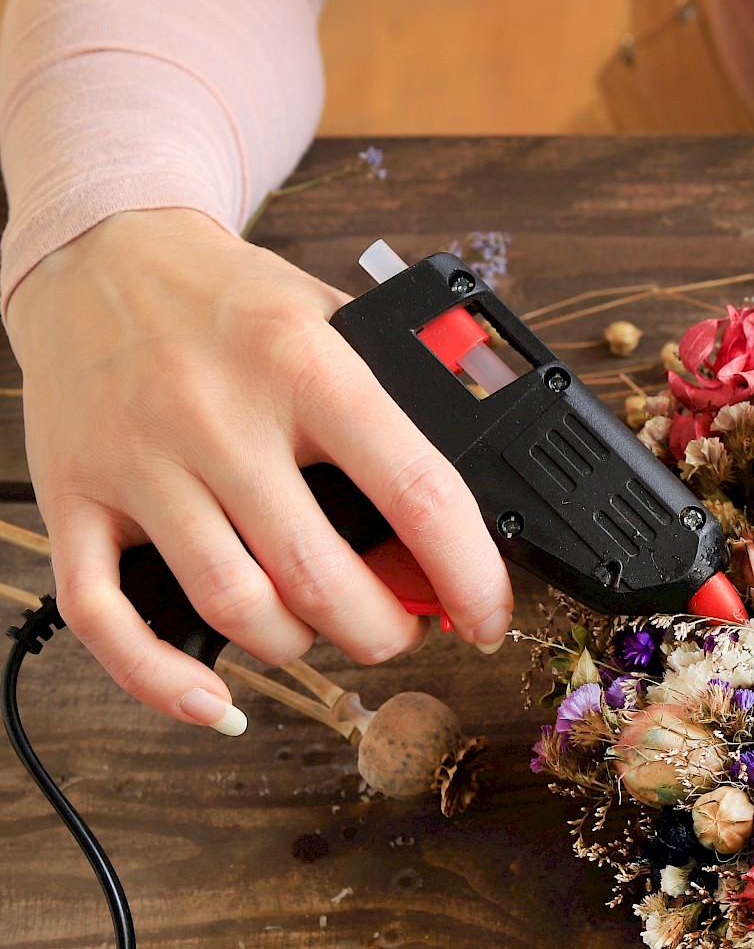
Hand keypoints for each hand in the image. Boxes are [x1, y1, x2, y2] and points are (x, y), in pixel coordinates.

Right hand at [6, 209, 512, 728]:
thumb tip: (483, 497)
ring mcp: (137, 460)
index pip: (416, 491)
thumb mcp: (334, 313)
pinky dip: (162, 679)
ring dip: (299, 646)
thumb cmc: (230, 300)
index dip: (468, 577)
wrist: (94, 250)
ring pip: (235, 607)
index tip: (487, 617)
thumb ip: (401, 395)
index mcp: (304, 364)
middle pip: (322, 577)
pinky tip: (215, 699)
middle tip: (402, 626)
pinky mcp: (71, 495)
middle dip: (384, 630)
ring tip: (325, 627)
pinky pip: (104, 618)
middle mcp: (217, 414)